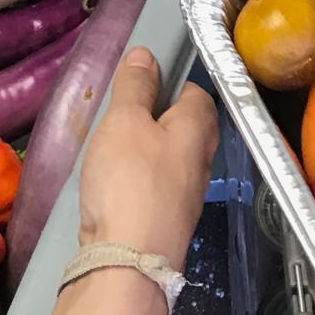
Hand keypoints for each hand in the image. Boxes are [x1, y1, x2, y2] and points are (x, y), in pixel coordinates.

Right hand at [76, 46, 218, 268]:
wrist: (127, 260)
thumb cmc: (129, 181)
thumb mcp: (124, 121)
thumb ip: (134, 87)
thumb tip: (145, 54)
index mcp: (197, 129)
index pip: (198, 94)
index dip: (173, 83)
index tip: (144, 83)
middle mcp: (200, 162)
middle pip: (188, 129)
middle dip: (161, 118)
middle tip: (125, 114)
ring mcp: (187, 197)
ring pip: (172, 161)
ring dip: (149, 151)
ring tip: (113, 147)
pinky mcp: (167, 222)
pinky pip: (156, 189)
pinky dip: (139, 181)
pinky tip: (114, 184)